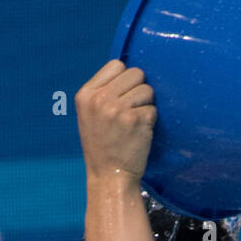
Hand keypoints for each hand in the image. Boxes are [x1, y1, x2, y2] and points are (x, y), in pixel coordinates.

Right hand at [75, 59, 156, 184]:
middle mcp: (101, 99)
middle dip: (138, 89)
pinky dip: (150, 121)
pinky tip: (139, 133)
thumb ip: (103, 92)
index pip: (116, 65)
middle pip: (135, 73)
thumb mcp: (89, 115)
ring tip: (133, 123)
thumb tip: (128, 71)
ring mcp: (119, 109)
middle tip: (131, 110)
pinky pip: (153, 109)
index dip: (124, 79)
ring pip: (147, 90)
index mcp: (86, 95)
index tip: (121, 96)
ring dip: (146, 105)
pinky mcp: (137, 120)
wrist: (109, 176)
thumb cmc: (101, 146)